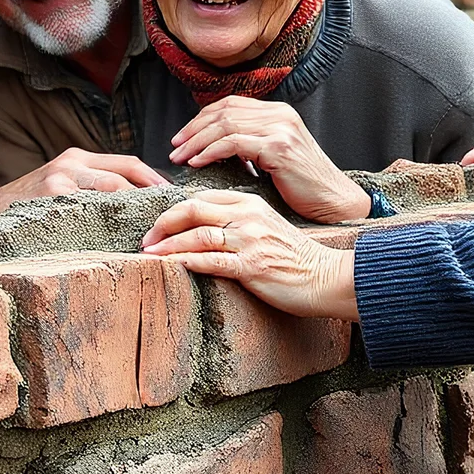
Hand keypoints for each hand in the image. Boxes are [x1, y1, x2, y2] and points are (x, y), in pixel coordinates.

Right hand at [0, 149, 168, 219]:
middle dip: (154, 194)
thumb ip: (89, 190)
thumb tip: (133, 207)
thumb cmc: (26, 210)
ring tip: (159, 226)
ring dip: (140, 209)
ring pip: (114, 190)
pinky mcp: (52, 199)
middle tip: (175, 213)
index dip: (155, 179)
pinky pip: (93, 210)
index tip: (173, 198)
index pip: (128, 163)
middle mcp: (70, 164)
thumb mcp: (58, 189)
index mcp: (75, 159)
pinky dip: (115, 223)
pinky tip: (128, 238)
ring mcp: (60, 181)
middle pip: (127, 173)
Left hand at [141, 189, 357, 320]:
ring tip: (149, 255)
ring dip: (168, 245)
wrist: (327, 277)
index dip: (173, 209)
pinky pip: (212, 260)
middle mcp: (247, 217)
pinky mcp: (252, 265)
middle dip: (162, 224)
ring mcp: (250, 240)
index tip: (157, 225)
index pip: (201, 197)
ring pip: (197, 234)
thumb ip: (237, 221)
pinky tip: (172, 266)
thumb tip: (203, 226)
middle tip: (145, 240)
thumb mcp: (265, 227)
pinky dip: (187, 261)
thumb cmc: (295, 257)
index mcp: (249, 203)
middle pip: (192, 209)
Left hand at [169, 96, 370, 222]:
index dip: (201, 119)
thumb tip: (210, 147)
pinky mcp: (279, 147)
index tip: (181, 138)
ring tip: (181, 159)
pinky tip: (198, 164)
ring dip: (197, 142)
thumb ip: (248, 145)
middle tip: (174, 149)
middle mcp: (280, 114)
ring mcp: (281, 128)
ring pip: (225, 125)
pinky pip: (234, 143)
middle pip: (223, 111)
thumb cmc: (301, 187)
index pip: (229, 104)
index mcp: (278, 112)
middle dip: (193, 130)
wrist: (333, 202)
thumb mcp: (272, 157)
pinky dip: (210, 152)